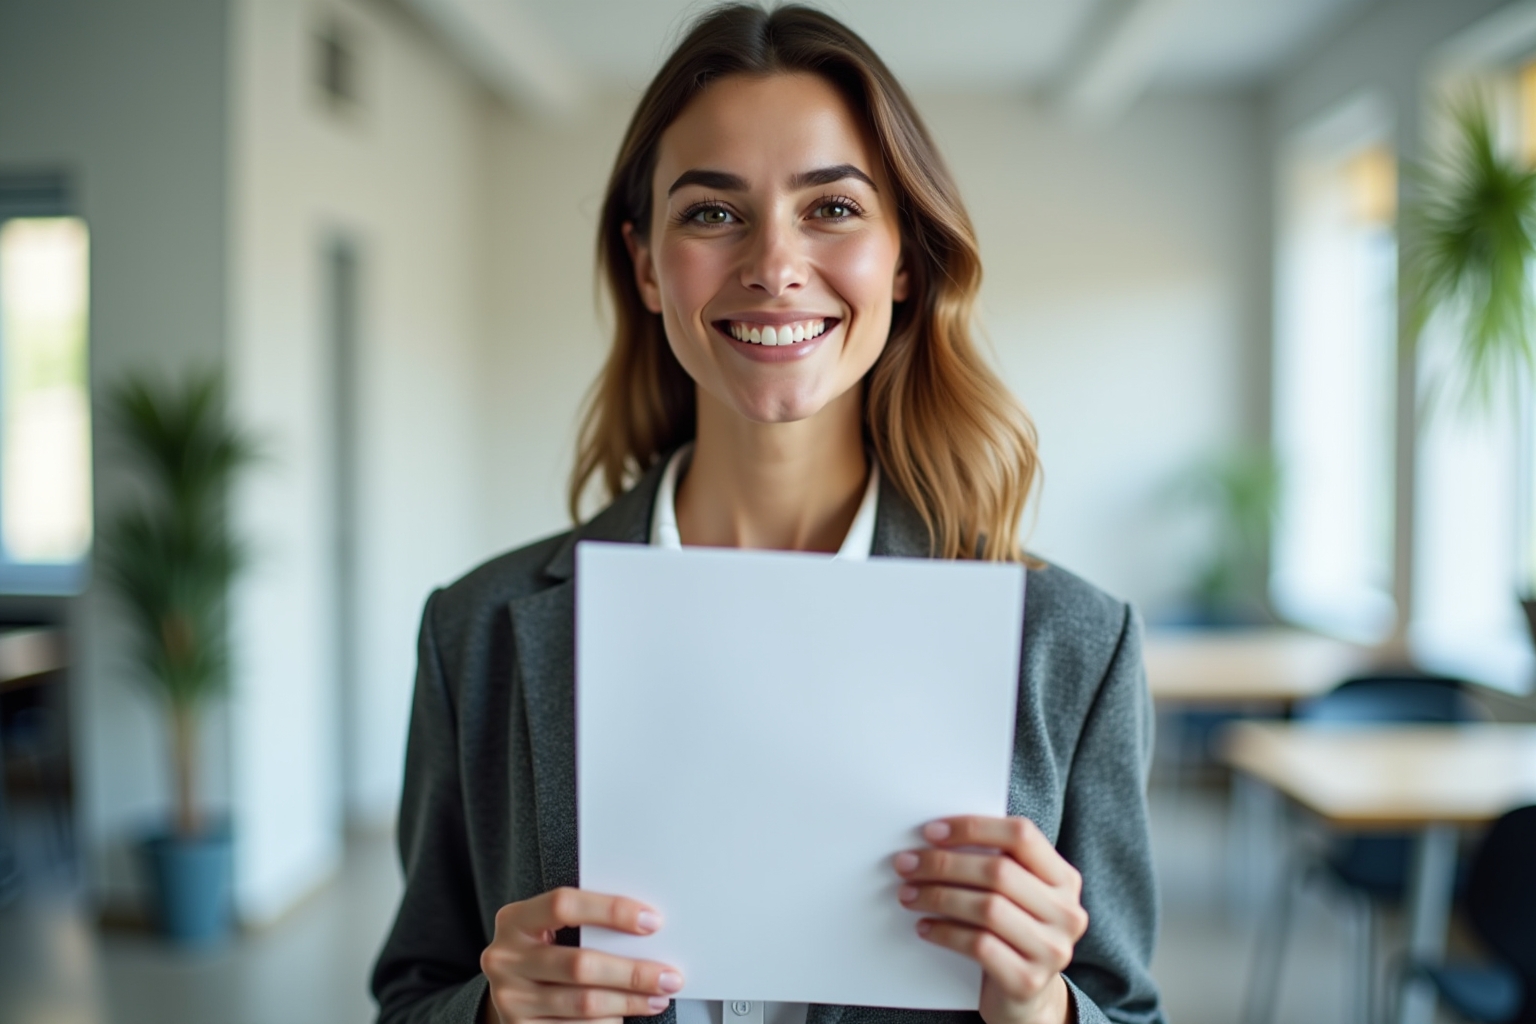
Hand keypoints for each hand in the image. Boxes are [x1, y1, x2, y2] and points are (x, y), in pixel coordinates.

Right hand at [480, 886, 684, 1023]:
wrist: (513, 993)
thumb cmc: (548, 952)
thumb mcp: (554, 931)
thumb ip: (588, 926)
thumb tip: (649, 929)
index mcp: (514, 920)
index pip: (562, 905)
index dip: (611, 910)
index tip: (652, 922)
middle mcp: (504, 959)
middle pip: (579, 964)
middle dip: (632, 971)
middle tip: (670, 976)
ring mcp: (509, 999)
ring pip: (583, 1002)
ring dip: (629, 1001)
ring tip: (658, 997)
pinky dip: (608, 1022)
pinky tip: (626, 1015)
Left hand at [894, 816, 1086, 1023]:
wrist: (1024, 998)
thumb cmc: (1010, 933)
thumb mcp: (1015, 895)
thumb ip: (994, 864)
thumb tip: (934, 838)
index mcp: (1065, 880)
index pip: (1022, 835)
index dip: (974, 828)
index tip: (931, 832)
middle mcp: (1066, 913)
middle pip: (999, 872)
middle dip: (944, 864)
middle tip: (907, 864)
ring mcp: (1051, 949)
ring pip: (987, 908)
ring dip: (938, 897)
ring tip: (908, 895)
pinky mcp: (1028, 980)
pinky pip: (979, 946)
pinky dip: (944, 932)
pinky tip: (924, 927)